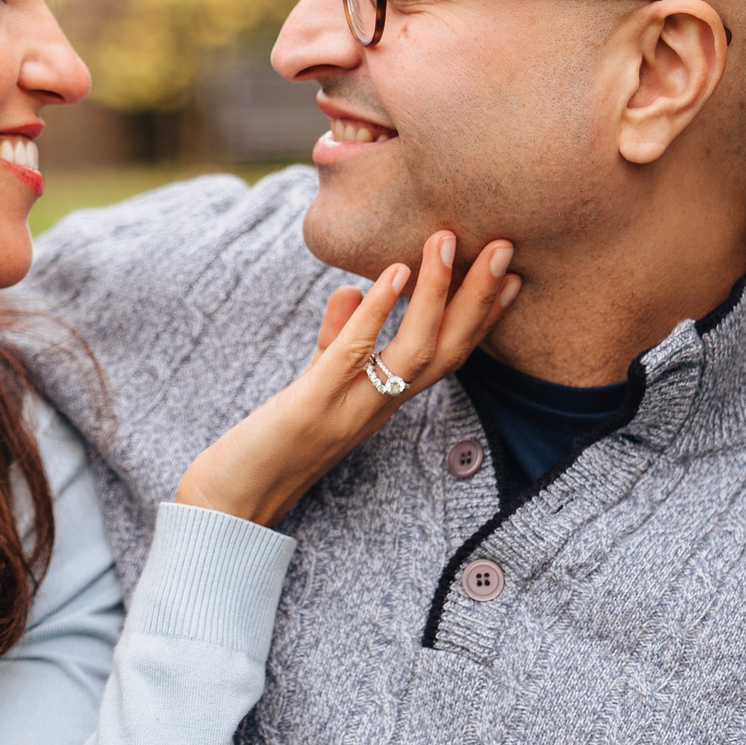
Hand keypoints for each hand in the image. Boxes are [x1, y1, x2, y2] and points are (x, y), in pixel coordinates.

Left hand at [176, 231, 517, 526]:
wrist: (233, 501)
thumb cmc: (274, 443)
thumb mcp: (315, 382)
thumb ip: (337, 338)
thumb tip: (350, 287)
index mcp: (385, 401)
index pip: (447, 357)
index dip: (483, 319)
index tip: (512, 277)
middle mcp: (378, 409)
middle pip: (446, 353)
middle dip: (479, 299)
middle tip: (502, 246)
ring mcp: (349, 411)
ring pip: (412, 354)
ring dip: (434, 296)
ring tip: (445, 243)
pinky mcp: (311, 410)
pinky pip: (352, 358)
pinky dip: (375, 313)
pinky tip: (391, 274)